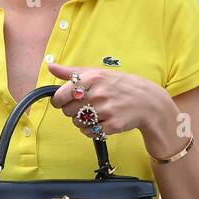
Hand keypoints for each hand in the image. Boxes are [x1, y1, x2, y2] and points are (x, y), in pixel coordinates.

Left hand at [47, 61, 176, 146]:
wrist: (148, 101)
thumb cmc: (119, 86)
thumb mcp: (97, 73)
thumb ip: (72, 72)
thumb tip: (50, 66)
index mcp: (93, 78)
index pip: (62, 95)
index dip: (59, 101)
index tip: (65, 101)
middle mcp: (98, 94)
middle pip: (68, 111)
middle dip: (73, 111)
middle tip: (86, 107)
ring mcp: (106, 110)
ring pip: (77, 123)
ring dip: (82, 122)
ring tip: (96, 114)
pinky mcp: (112, 125)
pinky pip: (89, 133)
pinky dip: (92, 130)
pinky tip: (102, 122)